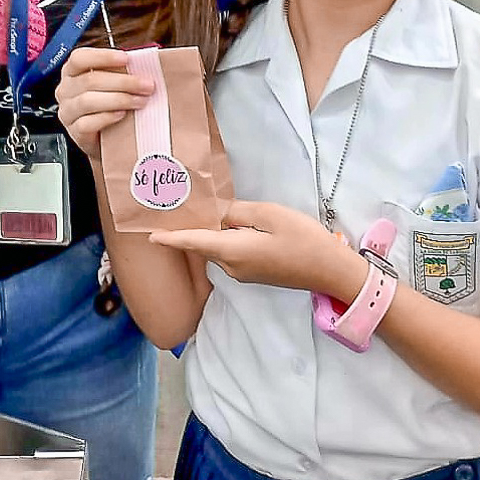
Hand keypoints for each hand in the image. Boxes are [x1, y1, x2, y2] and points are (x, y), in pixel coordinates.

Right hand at [56, 46, 154, 160]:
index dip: (103, 57)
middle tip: (147, 86)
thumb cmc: (108, 104)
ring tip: (140, 101)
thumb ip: (119, 72)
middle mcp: (65, 90)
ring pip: (87, 101)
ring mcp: (67, 112)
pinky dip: (107, 117)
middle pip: (89, 80)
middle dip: (123, 82)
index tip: (127, 59)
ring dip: (119, 99)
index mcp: (72, 72)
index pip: (79, 58)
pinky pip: (87, 123)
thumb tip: (143, 64)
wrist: (103, 139)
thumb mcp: (110, 84)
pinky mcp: (74, 132)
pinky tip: (122, 115)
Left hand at [151, 198, 365, 297]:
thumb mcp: (270, 215)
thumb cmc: (303, 239)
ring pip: (219, 248)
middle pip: (204, 244)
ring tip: (204, 210)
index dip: (171, 239)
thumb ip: (239, 212)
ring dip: (210, 233)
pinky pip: (231, 253)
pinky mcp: (254, 273)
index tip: (149, 237)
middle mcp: (232, 266)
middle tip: (177, 206)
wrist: (330, 271)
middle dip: (191, 229)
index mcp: (232, 251)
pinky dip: (226, 239)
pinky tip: (233, 225)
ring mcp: (243, 273)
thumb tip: (220, 215)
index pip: (194, 242)